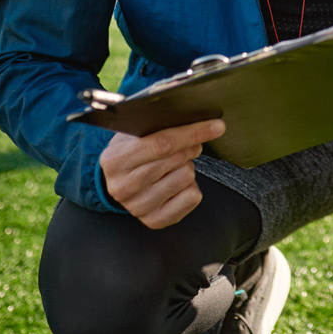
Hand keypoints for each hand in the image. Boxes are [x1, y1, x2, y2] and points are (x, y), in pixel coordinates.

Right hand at [99, 118, 224, 228]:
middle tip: (190, 143)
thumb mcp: (134, 133)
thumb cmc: (131, 151)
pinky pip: (191, 197)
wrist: (117, 182)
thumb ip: (158, 123)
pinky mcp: (154, 221)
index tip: (217, 126)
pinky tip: (177, 182)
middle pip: (176, 160)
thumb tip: (193, 113)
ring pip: (186, 177)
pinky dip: (191, 186)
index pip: (161, 143)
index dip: (192, 132)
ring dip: (187, 166)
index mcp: (115, 160)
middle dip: (191, 146)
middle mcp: (123, 187)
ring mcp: (138, 207)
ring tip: (175, 165)